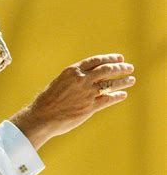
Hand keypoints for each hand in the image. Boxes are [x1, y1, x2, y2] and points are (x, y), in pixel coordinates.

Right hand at [10, 54, 135, 149]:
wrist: (42, 116)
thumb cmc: (48, 99)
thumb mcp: (60, 82)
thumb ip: (75, 79)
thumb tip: (89, 77)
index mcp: (72, 71)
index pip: (96, 60)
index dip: (110, 58)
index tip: (120, 58)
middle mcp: (81, 80)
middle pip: (107, 70)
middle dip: (120, 68)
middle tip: (129, 68)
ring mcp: (86, 93)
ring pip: (110, 84)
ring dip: (123, 81)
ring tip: (131, 80)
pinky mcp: (90, 107)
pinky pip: (108, 99)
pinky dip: (117, 96)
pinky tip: (122, 95)